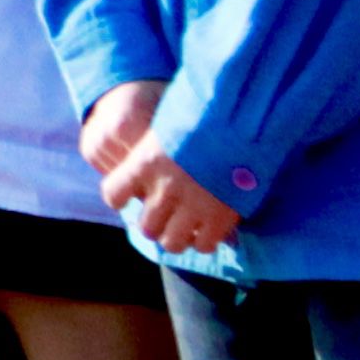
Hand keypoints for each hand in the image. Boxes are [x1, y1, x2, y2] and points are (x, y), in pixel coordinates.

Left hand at [83, 78, 243, 250]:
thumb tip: (147, 165)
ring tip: (185, 228)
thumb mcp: (168, 126)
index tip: (127, 197)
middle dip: (154, 224)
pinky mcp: (221, 218)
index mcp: (145, 163)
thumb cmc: (204, 115)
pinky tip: (208, 230)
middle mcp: (165, 189)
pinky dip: (204, 241)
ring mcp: (193, 206)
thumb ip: (153, 151)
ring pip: (172, 243)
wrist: (246, 119)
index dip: (119, 198)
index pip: (113, 194)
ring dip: (177, 237)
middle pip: (146, 227)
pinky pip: (204, 245)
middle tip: (163, 217)